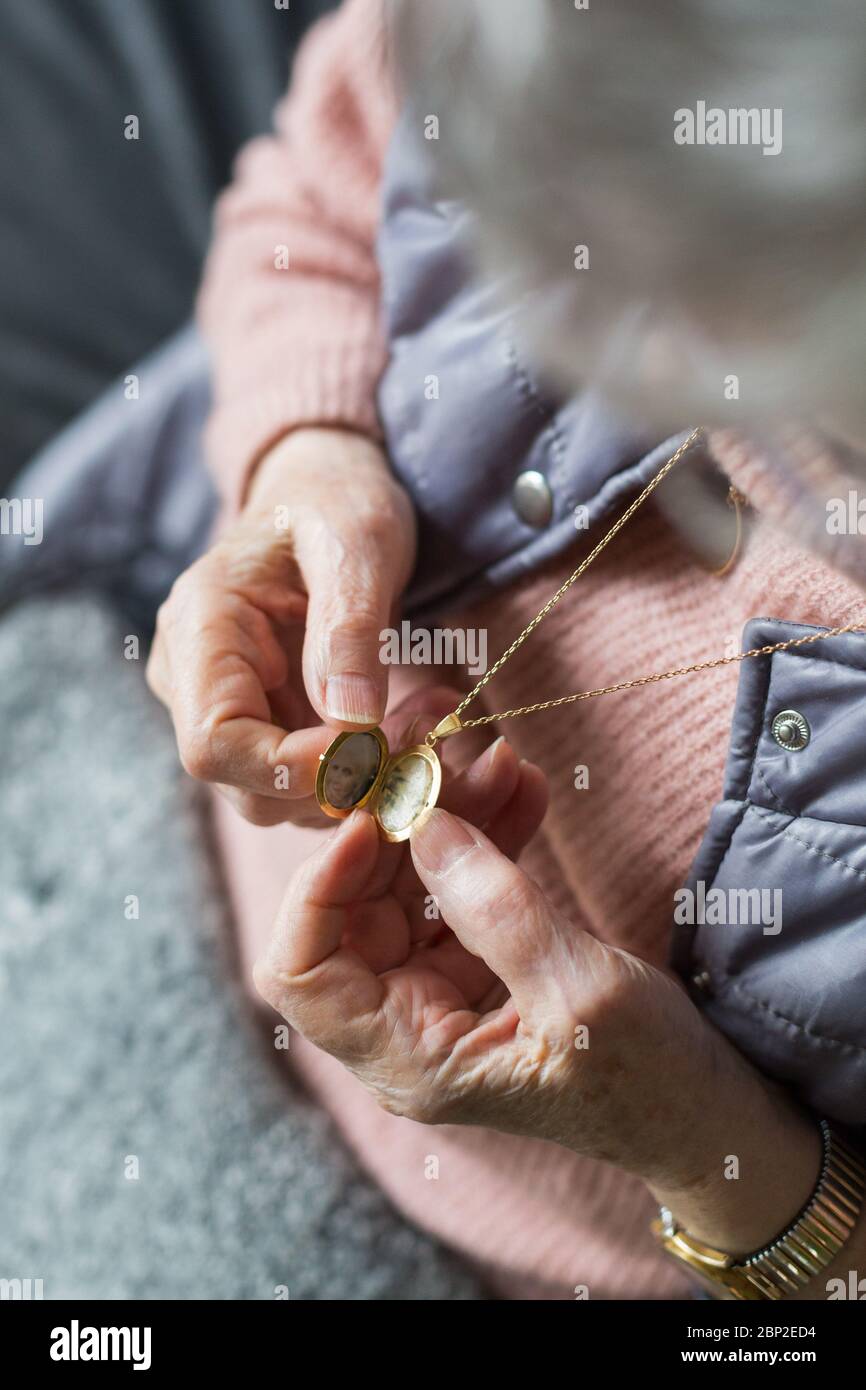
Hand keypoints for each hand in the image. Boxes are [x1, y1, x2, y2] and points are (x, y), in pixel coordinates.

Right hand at [147, 427, 415, 826]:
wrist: (328, 493)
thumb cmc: (338, 502)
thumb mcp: (358, 544)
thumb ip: (350, 630)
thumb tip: (352, 723)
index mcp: (199, 627)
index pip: (214, 745)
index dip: (291, 769)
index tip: (373, 751)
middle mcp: (193, 678)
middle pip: (246, 784)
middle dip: (339, 780)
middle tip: (422, 738)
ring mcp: (224, 706)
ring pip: (281, 796)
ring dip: (360, 782)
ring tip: (427, 722)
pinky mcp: (263, 724)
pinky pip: (307, 779)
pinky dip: (364, 771)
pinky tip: (411, 727)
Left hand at [255, 781, 821, 1238]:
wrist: (707, 1110)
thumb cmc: (648, 1080)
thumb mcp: (578, 993)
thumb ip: (495, 910)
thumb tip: (423, 824)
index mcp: (408, 1059)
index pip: (300, 973)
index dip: (317, 892)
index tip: (372, 822)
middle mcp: (405, 1028)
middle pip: (352, 912)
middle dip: (397, 830)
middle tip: (446, 763)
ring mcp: (437, 994)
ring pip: (406, 888)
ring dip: (448, 821)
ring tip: (500, 764)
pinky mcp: (477, 966)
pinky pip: (458, 889)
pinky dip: (485, 839)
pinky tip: (521, 790)